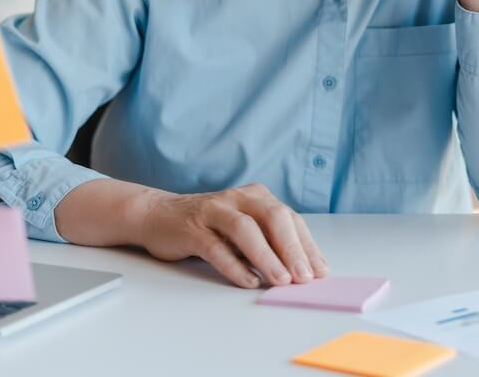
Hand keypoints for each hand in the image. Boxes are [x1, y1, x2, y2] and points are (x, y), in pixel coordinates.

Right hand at [138, 183, 327, 288]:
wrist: (158, 215)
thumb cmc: (210, 226)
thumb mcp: (244, 228)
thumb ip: (268, 242)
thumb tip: (301, 270)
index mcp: (257, 196)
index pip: (290, 219)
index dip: (307, 245)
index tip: (320, 270)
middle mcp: (238, 198)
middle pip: (273, 218)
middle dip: (292, 249)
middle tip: (304, 277)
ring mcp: (214, 211)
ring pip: (245, 230)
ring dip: (266, 256)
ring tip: (281, 280)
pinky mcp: (192, 229)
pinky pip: (216, 247)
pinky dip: (235, 265)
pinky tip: (249, 281)